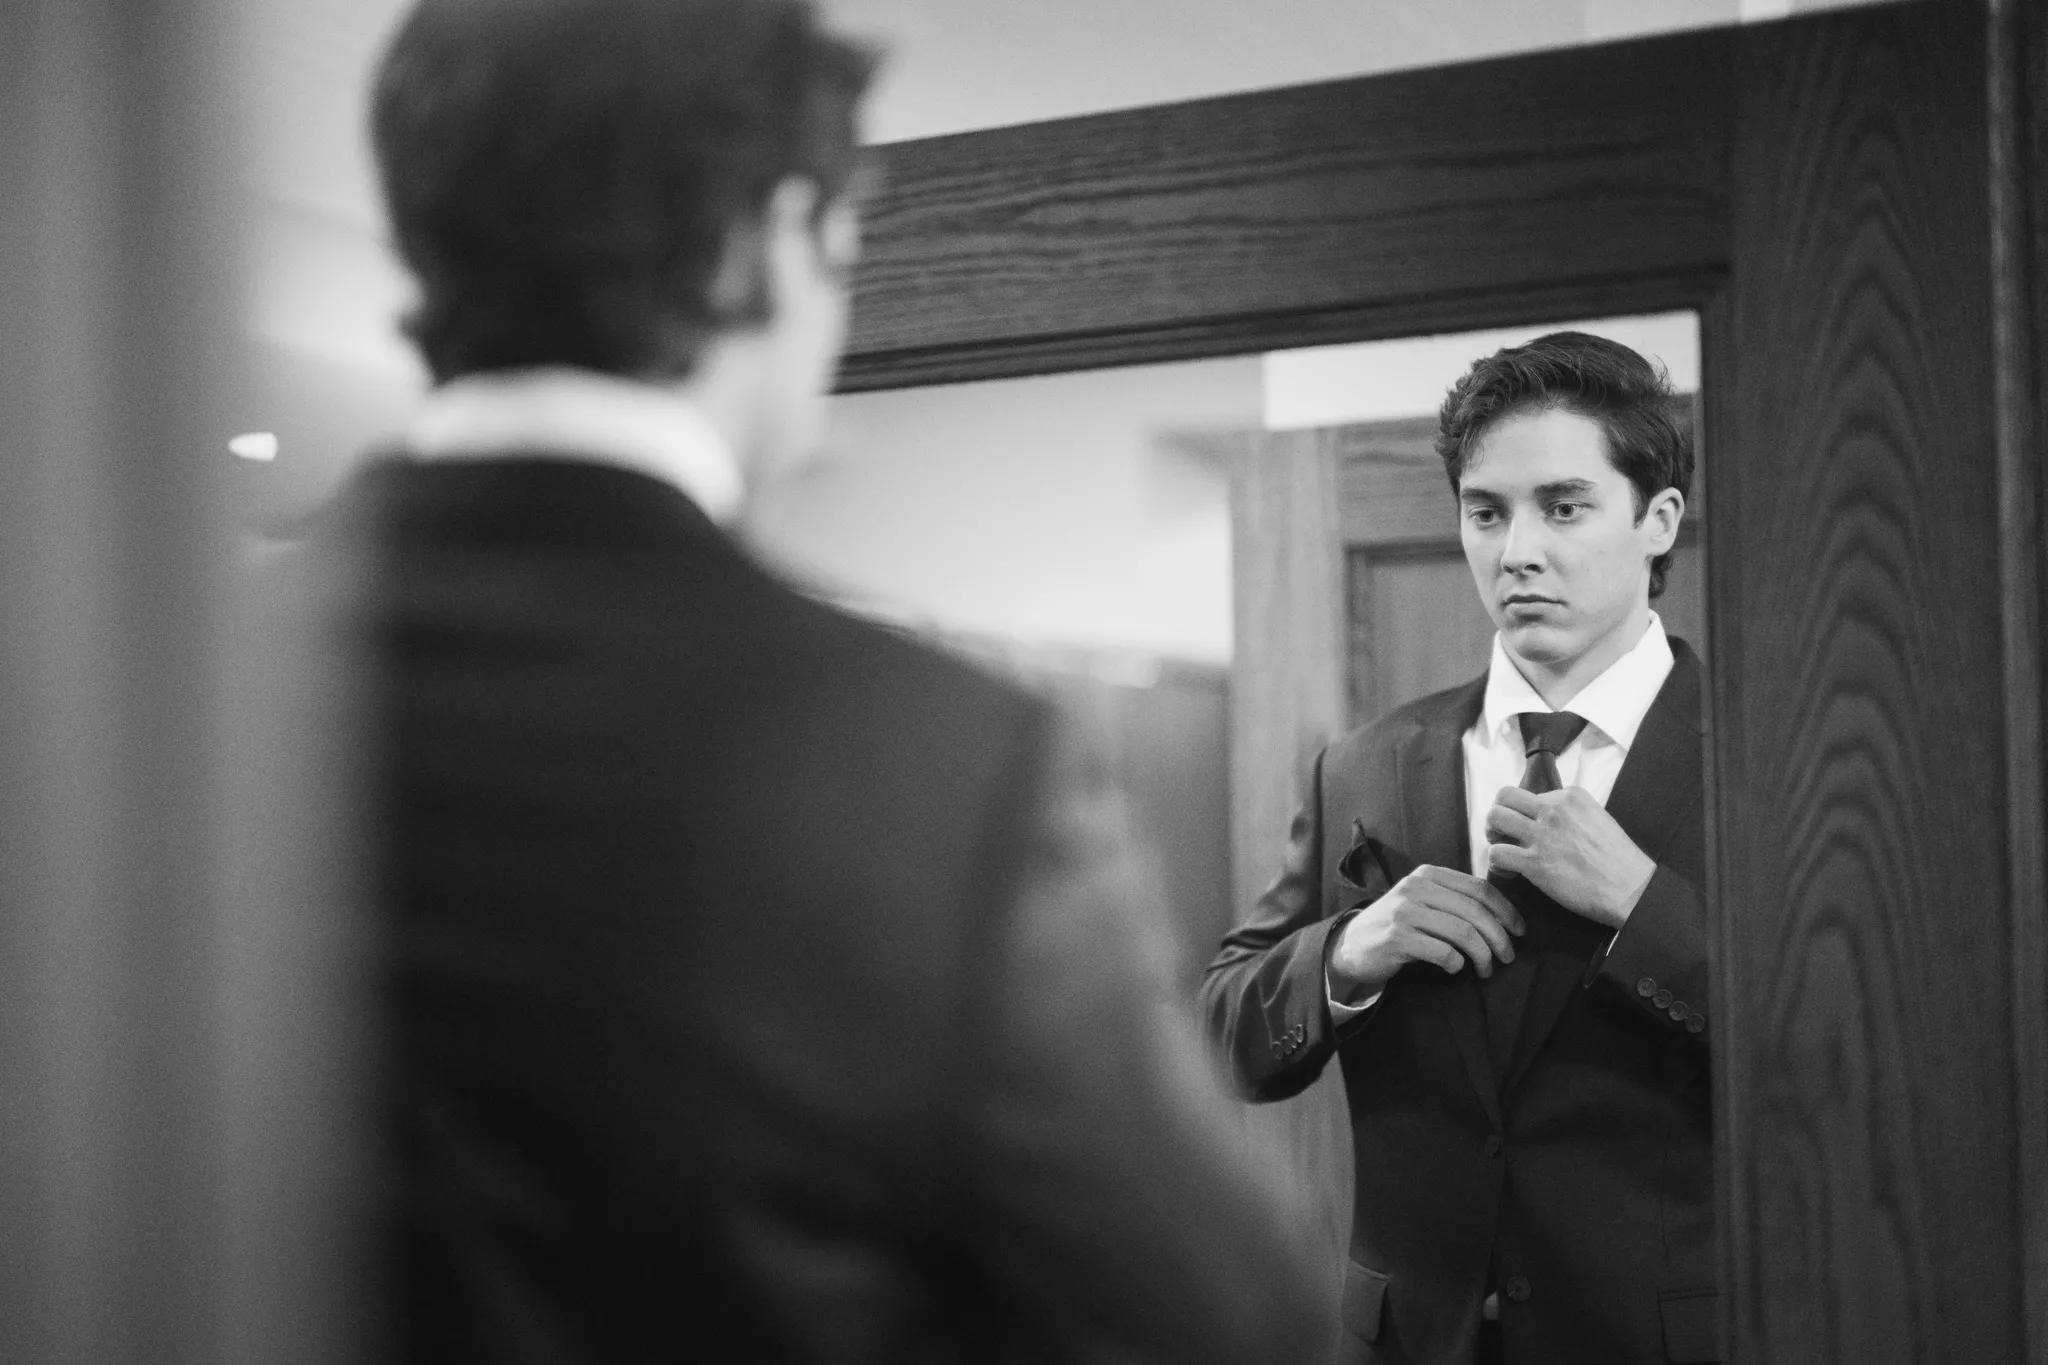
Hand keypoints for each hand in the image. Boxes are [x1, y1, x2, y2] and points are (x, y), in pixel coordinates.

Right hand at [1327, 865, 1524, 998]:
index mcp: (1429, 875)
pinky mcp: (1398, 937)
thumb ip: (1454, 900)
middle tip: (1508, 957)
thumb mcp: (1423, 902)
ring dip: (1483, 956)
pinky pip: (1443, 952)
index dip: (1506, 910)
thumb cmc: (1398, 925)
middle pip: (1476, 911)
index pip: (1480, 888)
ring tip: (1486, 970)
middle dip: (1499, 937)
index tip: (1520, 932)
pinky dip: (1457, 964)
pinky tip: (1456, 969)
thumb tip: (1503, 916)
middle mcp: (1417, 888)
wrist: (1352, 945)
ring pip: (1463, 933)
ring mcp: (1405, 912)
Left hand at [1484, 786, 1656, 928]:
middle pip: (1504, 797)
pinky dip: (1496, 863)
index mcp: (1570, 796)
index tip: (1530, 829)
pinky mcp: (1534, 862)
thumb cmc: (1619, 860)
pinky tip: (1508, 872)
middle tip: (1504, 833)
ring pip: (1494, 818)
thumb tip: (1547, 820)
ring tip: (1503, 848)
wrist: (1631, 889)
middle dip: (1499, 813)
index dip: (1524, 813)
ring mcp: (1542, 834)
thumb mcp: (1597, 819)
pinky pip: (1496, 853)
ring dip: (1493, 834)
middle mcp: (1553, 809)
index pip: (1530, 794)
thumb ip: (1570, 814)